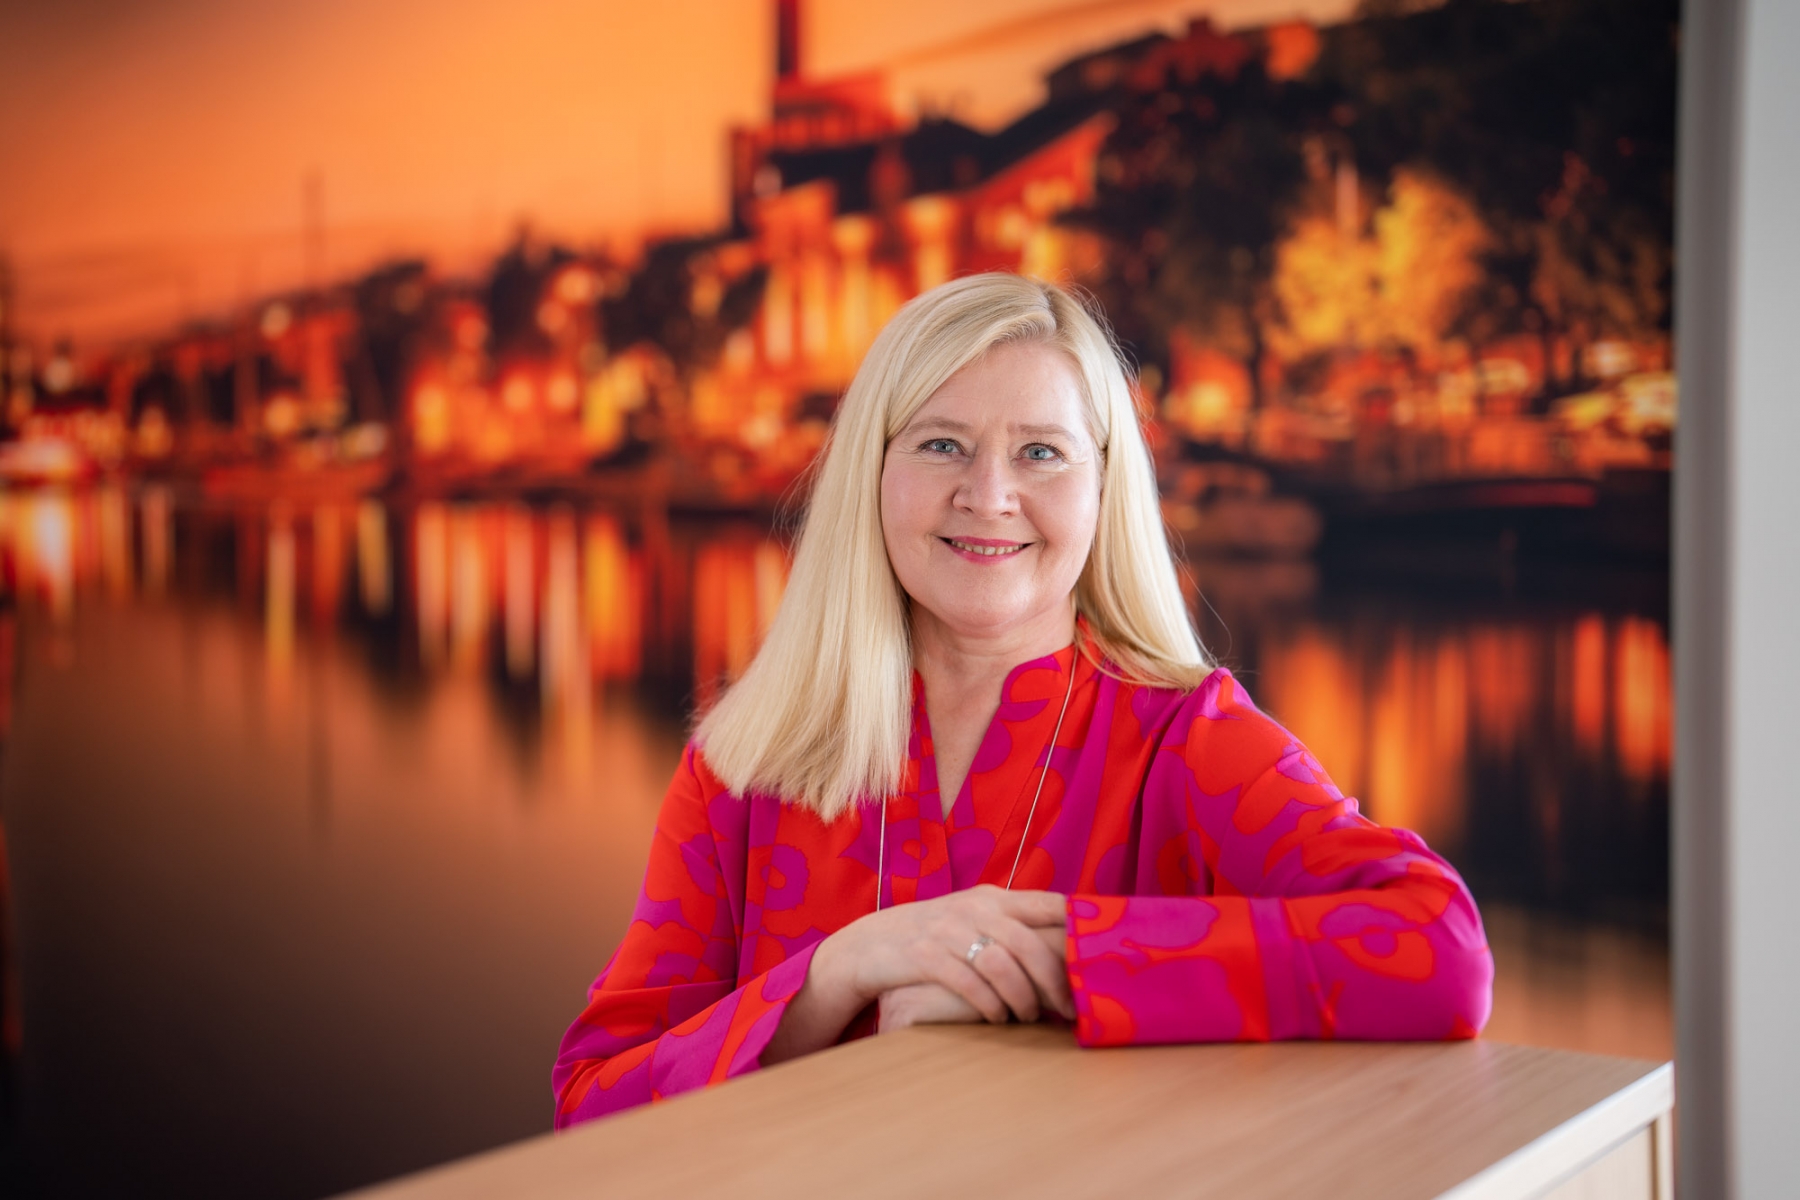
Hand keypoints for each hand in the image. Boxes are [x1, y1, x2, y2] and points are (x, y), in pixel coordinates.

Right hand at [815, 884, 1072, 1025]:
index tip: (1098, 959)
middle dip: (1053, 981)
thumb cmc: (935, 937)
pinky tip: (996, 1017)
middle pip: (1030, 942)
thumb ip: (1013, 928)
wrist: (871, 945)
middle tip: (1065, 1009)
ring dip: (1022, 998)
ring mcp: (947, 929)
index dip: (1079, 930)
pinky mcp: (924, 954)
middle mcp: (974, 908)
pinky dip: (988, 1004)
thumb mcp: (974, 920)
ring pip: (1001, 964)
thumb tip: (1069, 956)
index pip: (1050, 904)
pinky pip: (968, 981)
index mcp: (994, 897)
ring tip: (1027, 1017)